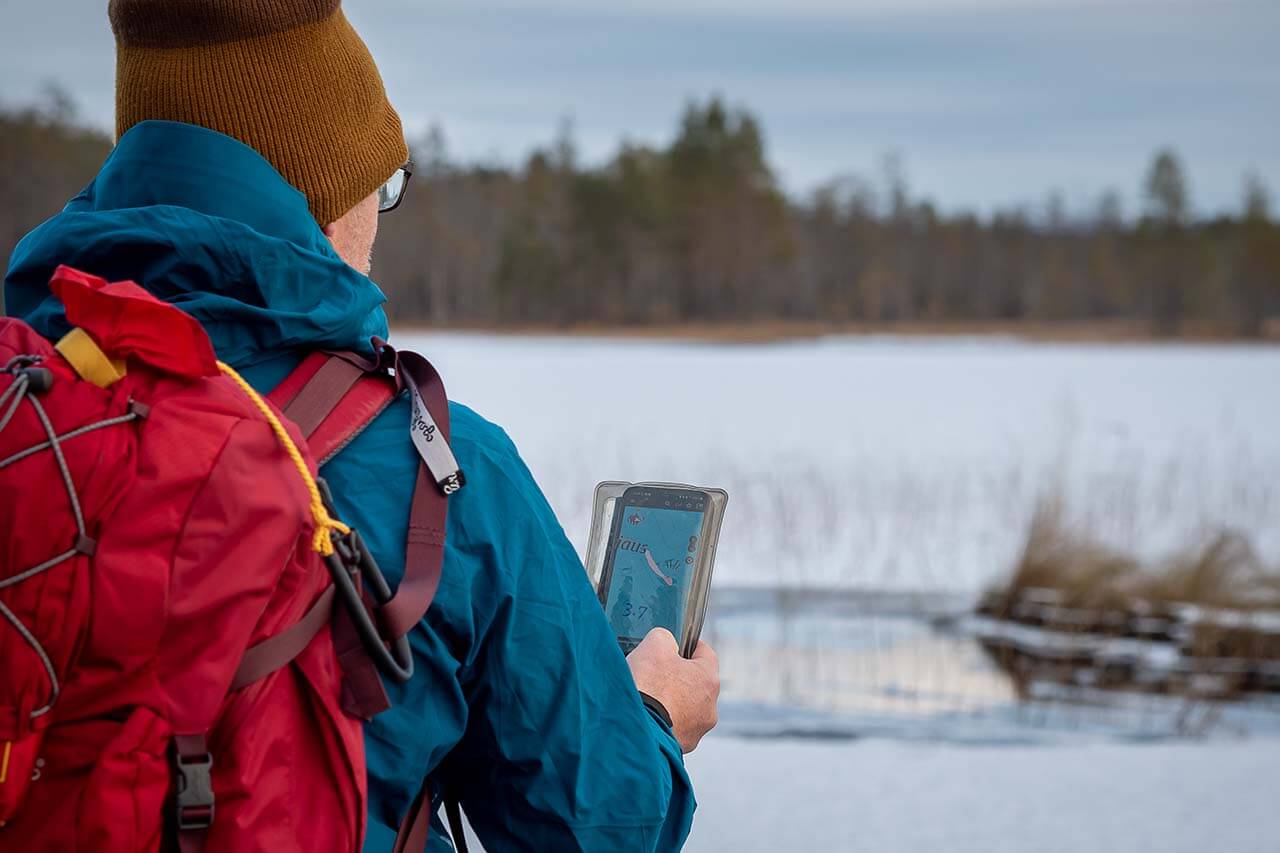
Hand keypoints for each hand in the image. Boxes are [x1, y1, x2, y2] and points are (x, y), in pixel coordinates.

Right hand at [626, 628, 719, 752]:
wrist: (633, 729)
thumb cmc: (647, 686)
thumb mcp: (655, 644)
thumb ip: (665, 637)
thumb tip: (665, 644)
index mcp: (709, 679)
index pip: (706, 654)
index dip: (689, 645)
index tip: (676, 645)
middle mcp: (709, 708)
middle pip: (695, 683)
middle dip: (677, 676)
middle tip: (655, 672)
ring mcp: (696, 730)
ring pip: (686, 708)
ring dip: (671, 702)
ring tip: (648, 697)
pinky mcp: (680, 747)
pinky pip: (673, 727)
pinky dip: (662, 721)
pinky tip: (646, 715)